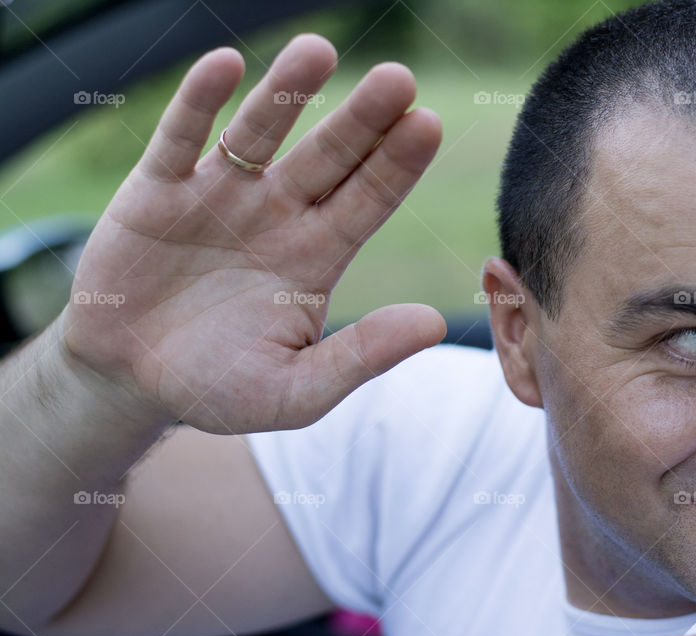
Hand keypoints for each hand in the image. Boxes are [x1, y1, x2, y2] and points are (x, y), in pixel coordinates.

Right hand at [62, 35, 445, 432]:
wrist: (129, 380)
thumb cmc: (218, 387)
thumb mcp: (294, 390)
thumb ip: (360, 356)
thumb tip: (435, 325)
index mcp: (315, 256)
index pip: (367, 202)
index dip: (396, 165)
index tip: (428, 125)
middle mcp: (276, 215)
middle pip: (328, 157)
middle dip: (360, 119)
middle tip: (397, 80)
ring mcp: (219, 196)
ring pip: (259, 134)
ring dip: (286, 94)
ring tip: (319, 52)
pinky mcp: (157, 191)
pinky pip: (180, 140)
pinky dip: (199, 105)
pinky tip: (224, 66)